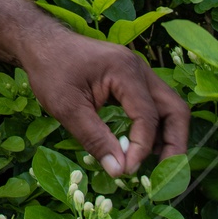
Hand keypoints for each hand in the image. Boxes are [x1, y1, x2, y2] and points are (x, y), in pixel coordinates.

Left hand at [19, 28, 189, 177]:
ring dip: (168, 136)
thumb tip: (119, 171)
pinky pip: (155, 104)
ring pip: (169, 106)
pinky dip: (156, 127)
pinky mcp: (133, 79)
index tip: (127, 170)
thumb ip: (94, 139)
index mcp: (125, 70)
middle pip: (175, 109)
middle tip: (167, 175)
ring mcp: (139, 72)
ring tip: (158, 166)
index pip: (147, 116)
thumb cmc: (50, 71)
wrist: (42, 43)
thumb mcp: (66, 108)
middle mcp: (139, 69)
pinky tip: (144, 147)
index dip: (141, 148)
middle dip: (175, 144)